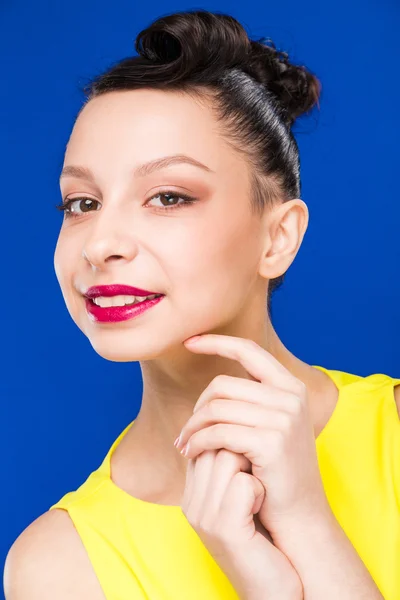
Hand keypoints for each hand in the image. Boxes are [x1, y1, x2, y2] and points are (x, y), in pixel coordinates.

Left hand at [178, 334, 331, 542]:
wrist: (300, 515)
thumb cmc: (277, 472)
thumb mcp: (273, 427)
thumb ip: (254, 401)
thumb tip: (215, 385)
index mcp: (290, 387)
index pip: (248, 349)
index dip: (216, 341)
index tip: (189, 342)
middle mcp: (290, 397)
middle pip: (222, 384)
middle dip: (196, 407)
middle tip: (184, 431)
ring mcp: (283, 418)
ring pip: (216, 408)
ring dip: (192, 427)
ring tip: (184, 444)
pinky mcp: (271, 441)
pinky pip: (217, 432)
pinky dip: (198, 442)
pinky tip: (192, 454)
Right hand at [180, 447, 302, 599]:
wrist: (273, 588)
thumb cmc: (263, 540)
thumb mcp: (241, 499)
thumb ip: (231, 468)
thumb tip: (239, 424)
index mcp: (192, 494)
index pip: (202, 441)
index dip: (230, 438)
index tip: (253, 448)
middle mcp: (191, 503)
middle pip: (213, 444)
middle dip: (242, 446)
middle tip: (260, 467)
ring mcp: (204, 516)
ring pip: (228, 457)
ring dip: (253, 466)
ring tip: (261, 489)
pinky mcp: (224, 528)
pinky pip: (243, 483)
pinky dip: (260, 488)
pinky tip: (263, 505)